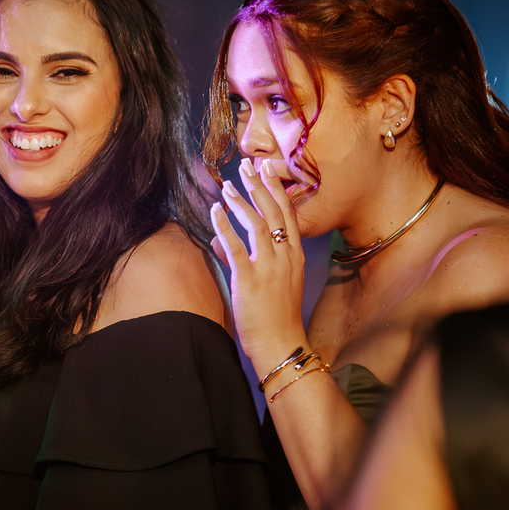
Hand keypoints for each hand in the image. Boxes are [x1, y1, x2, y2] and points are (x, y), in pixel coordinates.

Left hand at [210, 158, 308, 372]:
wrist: (281, 343)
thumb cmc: (276, 316)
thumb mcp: (271, 284)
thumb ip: (245, 260)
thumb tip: (220, 243)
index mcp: (294, 256)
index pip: (288, 214)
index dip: (275, 190)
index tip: (266, 170)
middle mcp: (285, 257)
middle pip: (274, 212)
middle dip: (259, 186)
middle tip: (247, 166)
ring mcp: (269, 267)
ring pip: (257, 224)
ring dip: (241, 202)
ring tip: (226, 187)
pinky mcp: (250, 279)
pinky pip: (234, 247)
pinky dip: (223, 226)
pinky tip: (214, 211)